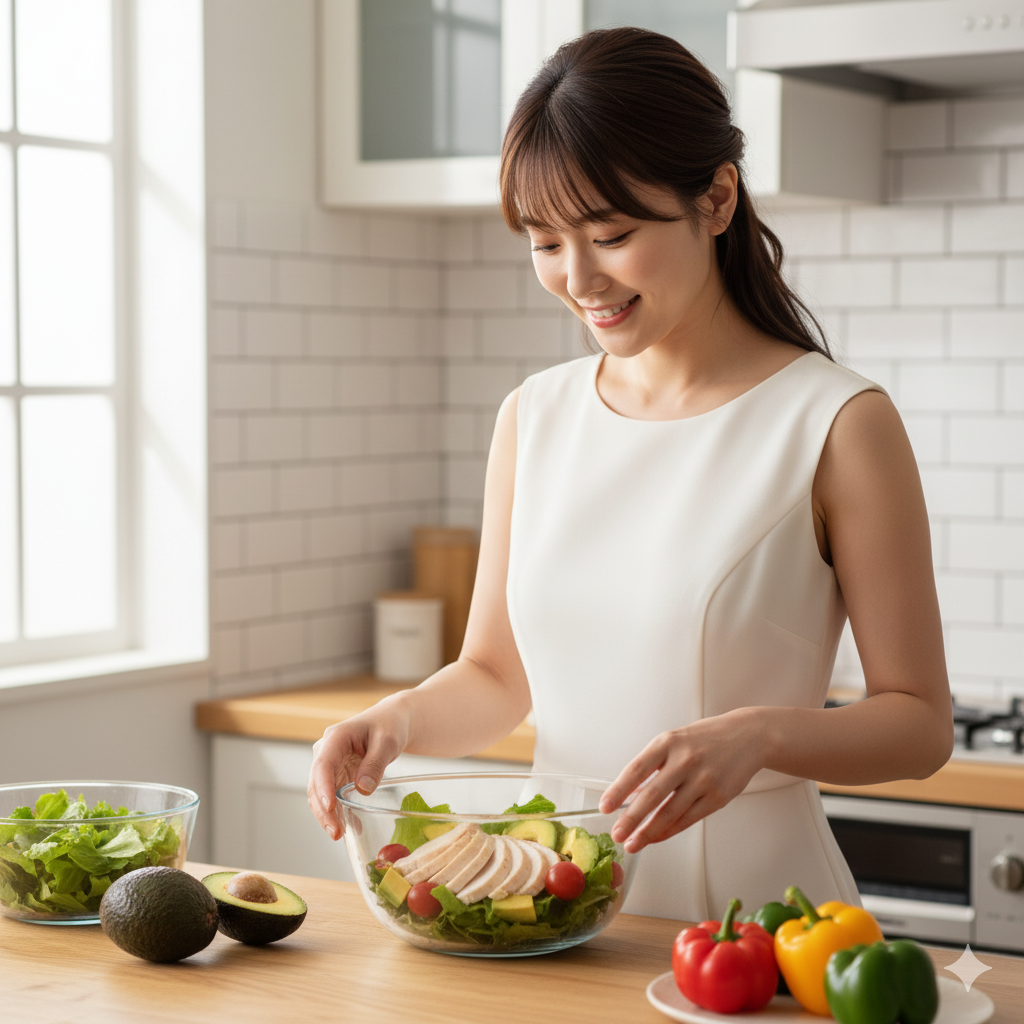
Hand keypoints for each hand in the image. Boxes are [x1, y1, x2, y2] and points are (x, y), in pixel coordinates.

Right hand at [307, 699, 410, 840]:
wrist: (390, 722)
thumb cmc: (389, 725)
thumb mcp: (388, 741)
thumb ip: (375, 763)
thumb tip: (362, 789)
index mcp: (335, 737)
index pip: (323, 764)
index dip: (323, 787)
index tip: (330, 806)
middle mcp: (326, 752)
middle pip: (316, 784)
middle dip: (323, 809)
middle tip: (336, 832)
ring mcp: (330, 765)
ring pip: (320, 794)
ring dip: (327, 815)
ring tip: (339, 834)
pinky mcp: (337, 776)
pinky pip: (332, 797)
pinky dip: (338, 812)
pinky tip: (351, 827)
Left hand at [598, 709, 766, 853]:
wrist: (748, 736)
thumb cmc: (705, 739)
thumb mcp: (674, 741)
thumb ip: (652, 765)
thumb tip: (628, 794)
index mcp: (668, 742)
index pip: (636, 769)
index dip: (618, 790)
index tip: (605, 806)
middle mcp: (685, 760)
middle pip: (652, 795)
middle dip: (631, 819)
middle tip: (616, 834)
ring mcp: (703, 780)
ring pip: (670, 813)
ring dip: (648, 832)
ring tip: (632, 843)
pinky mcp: (718, 797)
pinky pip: (688, 819)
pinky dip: (669, 831)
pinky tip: (656, 838)